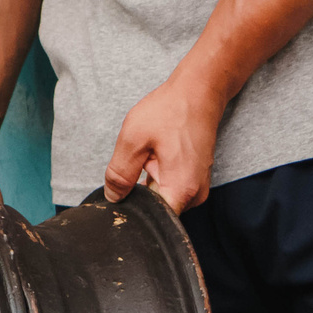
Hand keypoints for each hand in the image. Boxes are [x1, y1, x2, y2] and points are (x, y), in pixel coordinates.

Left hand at [104, 73, 221, 211]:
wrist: (199, 92)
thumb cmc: (170, 111)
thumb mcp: (133, 140)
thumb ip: (119, 174)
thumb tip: (113, 198)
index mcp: (180, 189)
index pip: (152, 220)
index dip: (131, 213)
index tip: (120, 197)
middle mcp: (194, 195)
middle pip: (156, 212)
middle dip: (136, 198)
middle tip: (132, 169)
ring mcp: (196, 188)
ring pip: (160, 200)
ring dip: (145, 186)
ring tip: (144, 160)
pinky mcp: (193, 180)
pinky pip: (167, 189)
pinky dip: (154, 179)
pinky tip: (151, 160)